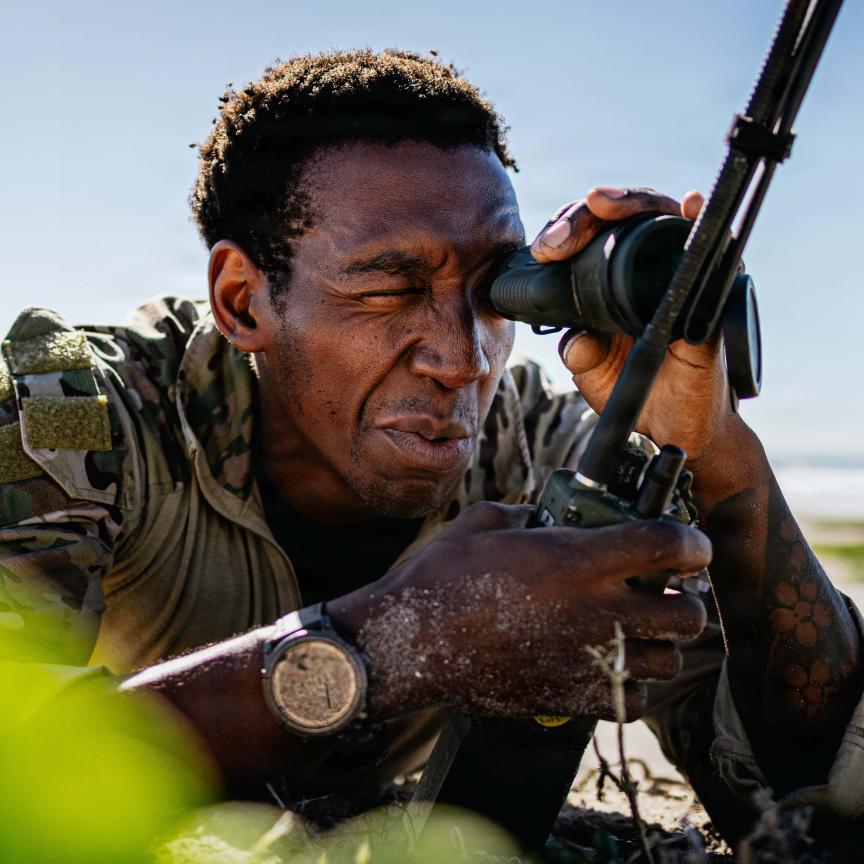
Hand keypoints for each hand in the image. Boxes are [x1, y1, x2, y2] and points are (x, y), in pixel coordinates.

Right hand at [328, 502, 708, 721]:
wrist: (409, 645)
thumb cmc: (440, 578)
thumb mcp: (481, 523)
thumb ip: (522, 513)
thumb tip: (538, 516)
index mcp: (578, 561)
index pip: (668, 546)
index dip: (693, 542)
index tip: (691, 546)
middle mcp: (595, 612)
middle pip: (687, 615)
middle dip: (687, 600)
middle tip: (666, 592)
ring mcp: (587, 660)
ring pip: (669, 663)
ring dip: (664, 646)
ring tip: (641, 633)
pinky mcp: (571, 699)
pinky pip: (634, 703)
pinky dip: (636, 688)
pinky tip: (614, 670)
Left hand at [531, 186, 740, 463]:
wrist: (675, 431)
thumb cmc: (637, 391)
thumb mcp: (595, 371)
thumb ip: (580, 350)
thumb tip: (575, 339)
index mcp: (617, 281)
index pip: (593, 234)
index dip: (568, 229)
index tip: (545, 247)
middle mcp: (651, 271)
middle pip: (624, 217)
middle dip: (586, 215)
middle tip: (556, 239)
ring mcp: (685, 278)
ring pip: (664, 218)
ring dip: (633, 203)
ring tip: (601, 204)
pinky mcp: (714, 295)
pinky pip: (716, 252)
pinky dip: (703, 221)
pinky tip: (688, 204)